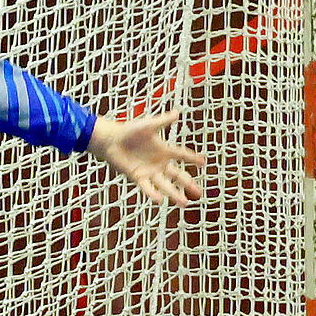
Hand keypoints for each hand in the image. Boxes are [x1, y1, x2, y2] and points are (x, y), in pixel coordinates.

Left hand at [88, 110, 205, 206]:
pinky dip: (153, 194)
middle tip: (199, 193)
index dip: (193, 158)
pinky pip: (147, 188)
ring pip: (165, 185)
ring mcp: (149, 172)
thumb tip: (177, 112)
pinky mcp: (138, 177)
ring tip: (184, 203)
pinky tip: (160, 200)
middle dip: (188, 183)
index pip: (182, 155)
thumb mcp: (148, 125)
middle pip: (177, 175)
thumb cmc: (129, 131)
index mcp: (164, 150)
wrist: (111, 140)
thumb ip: (163, 121)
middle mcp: (159, 163)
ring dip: (175, 194)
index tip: (204, 162)